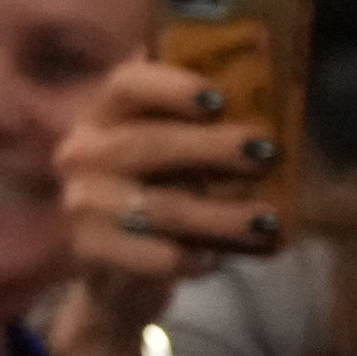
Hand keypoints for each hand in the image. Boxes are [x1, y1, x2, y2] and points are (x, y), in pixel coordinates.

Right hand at [46, 54, 281, 344]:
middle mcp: (86, 152)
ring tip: (267, 222)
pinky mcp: (91, 250)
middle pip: (149, 144)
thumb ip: (210, 128)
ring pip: (161, 207)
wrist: (122, 270)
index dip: (172, 88)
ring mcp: (84, 202)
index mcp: (109, 113)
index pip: (128, 84)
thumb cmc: (167, 194)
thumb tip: (272, 108)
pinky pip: (155, 254)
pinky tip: (217, 260)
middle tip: (265, 153)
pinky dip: (194, 258)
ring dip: (222, 216)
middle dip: (211, 148)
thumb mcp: (180, 153)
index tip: (219, 99)